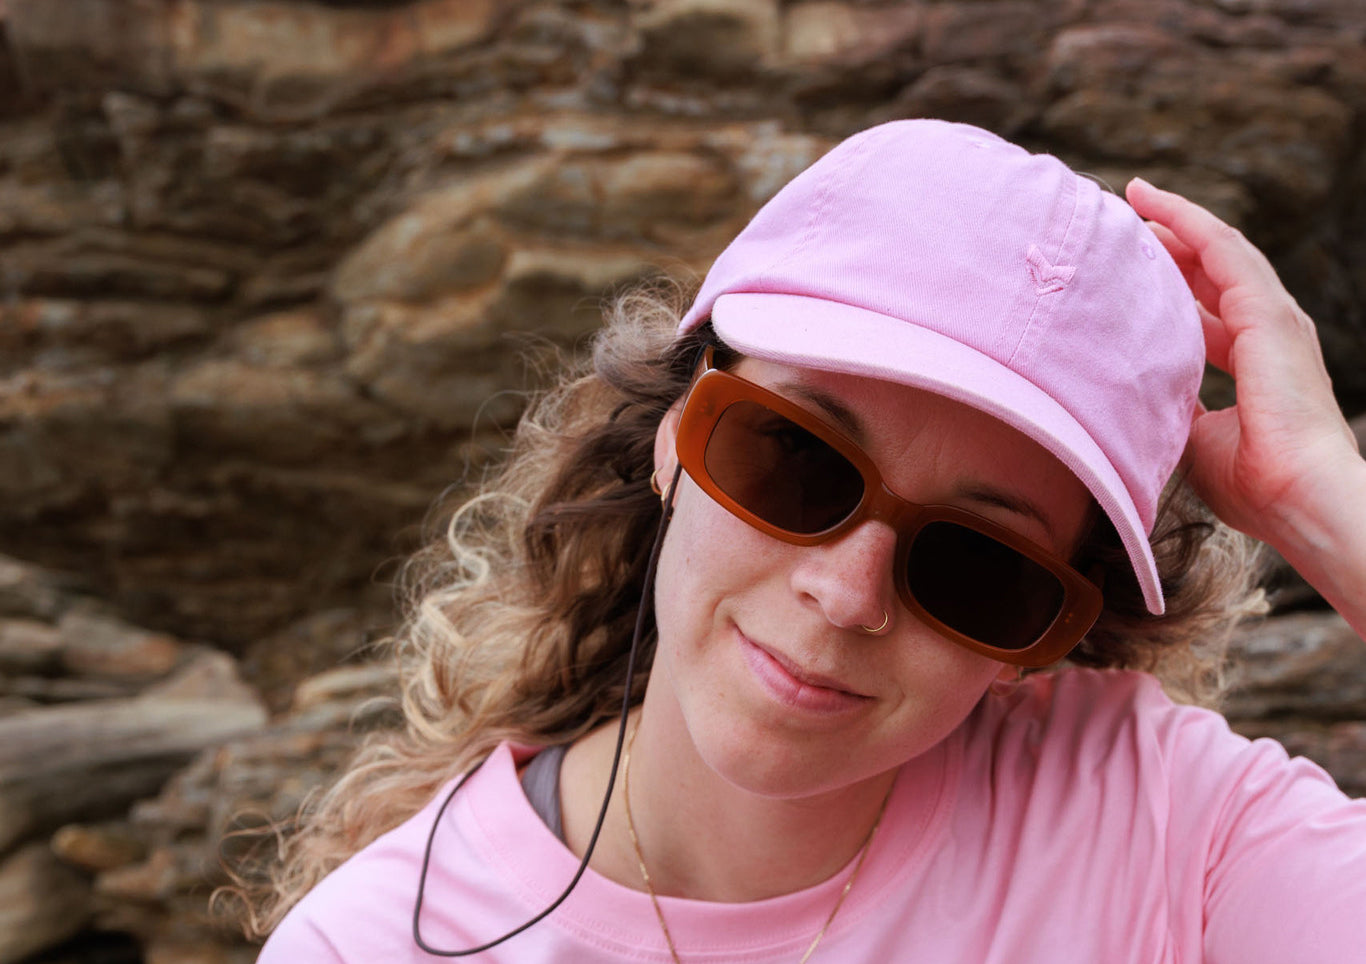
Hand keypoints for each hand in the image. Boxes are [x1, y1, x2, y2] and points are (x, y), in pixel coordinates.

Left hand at [1127, 177, 1365, 634]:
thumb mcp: (1197, 438)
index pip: (1206, 309)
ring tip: (1135, 197)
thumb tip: (1129, 396)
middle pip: (1211, 273)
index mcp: (1252, 362)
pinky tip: (1152, 204)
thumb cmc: (1254, 484)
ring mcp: (1272, 319)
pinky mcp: (1269, 313)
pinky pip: (1223, 249)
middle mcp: (1265, 333)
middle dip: (1170, 244)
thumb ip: (1172, 408)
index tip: (1131, 267)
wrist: (1300, 497)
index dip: (1170, 286)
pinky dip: (1187, 221)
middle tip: (1123, 220)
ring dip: (1175, 221)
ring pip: (1218, 251)